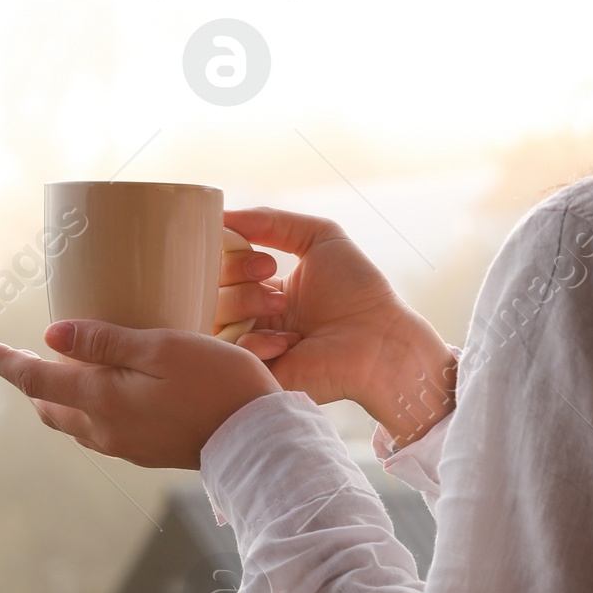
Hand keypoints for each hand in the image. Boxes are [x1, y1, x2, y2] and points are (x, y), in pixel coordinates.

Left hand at [0, 320, 279, 467]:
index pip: (35, 378)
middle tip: (15, 356)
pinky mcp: (145, 451)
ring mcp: (123, 444)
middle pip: (48, 403)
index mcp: (101, 398)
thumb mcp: (163, 347)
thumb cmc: (219, 382)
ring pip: (72, 419)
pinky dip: (87, 406)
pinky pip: (99, 428)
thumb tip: (53, 335)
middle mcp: (103, 428)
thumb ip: (106, 342)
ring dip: (57, 395)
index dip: (2, 362)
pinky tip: (107, 391)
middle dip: (29, 379)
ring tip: (59, 369)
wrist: (259, 440)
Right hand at [219, 208, 454, 446]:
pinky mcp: (260, 377)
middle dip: (234, 275)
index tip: (263, 258)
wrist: (382, 338)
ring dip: (244, 304)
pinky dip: (256, 343)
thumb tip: (222, 215)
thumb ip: (271, 221)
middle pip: (210, 291)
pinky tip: (289, 343)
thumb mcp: (319, 237)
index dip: (230, 256)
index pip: (221, 268)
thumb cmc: (358, 290)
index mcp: (264, 290)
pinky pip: (232, 356)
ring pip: (214, 320)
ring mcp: (254, 348)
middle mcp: (254, 319)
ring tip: (281, 306)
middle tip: (267, 274)